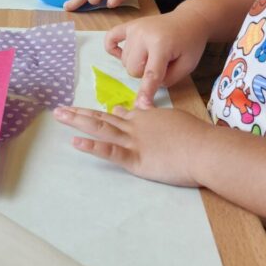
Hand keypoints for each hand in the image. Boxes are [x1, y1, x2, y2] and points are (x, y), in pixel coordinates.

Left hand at [53, 104, 209, 186]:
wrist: (206, 149)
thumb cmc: (197, 136)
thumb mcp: (174, 118)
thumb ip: (156, 114)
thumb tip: (144, 106)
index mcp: (146, 118)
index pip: (120, 115)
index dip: (102, 114)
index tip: (87, 111)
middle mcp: (135, 126)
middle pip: (103, 118)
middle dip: (80, 113)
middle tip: (59, 109)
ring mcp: (134, 142)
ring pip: (101, 128)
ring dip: (78, 121)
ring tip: (59, 116)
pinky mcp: (136, 160)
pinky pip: (111, 152)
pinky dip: (92, 146)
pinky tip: (76, 141)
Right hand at [105, 8, 211, 105]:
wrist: (189, 20)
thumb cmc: (190, 43)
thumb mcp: (188, 65)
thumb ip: (168, 79)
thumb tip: (148, 88)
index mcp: (161, 44)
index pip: (151, 74)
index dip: (146, 92)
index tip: (141, 106)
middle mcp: (143, 35)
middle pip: (133, 69)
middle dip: (145, 74)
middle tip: (160, 65)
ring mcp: (134, 29)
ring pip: (124, 61)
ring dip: (136, 64)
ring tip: (151, 56)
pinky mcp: (129, 26)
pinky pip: (110, 39)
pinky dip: (112, 49)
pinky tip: (121, 53)